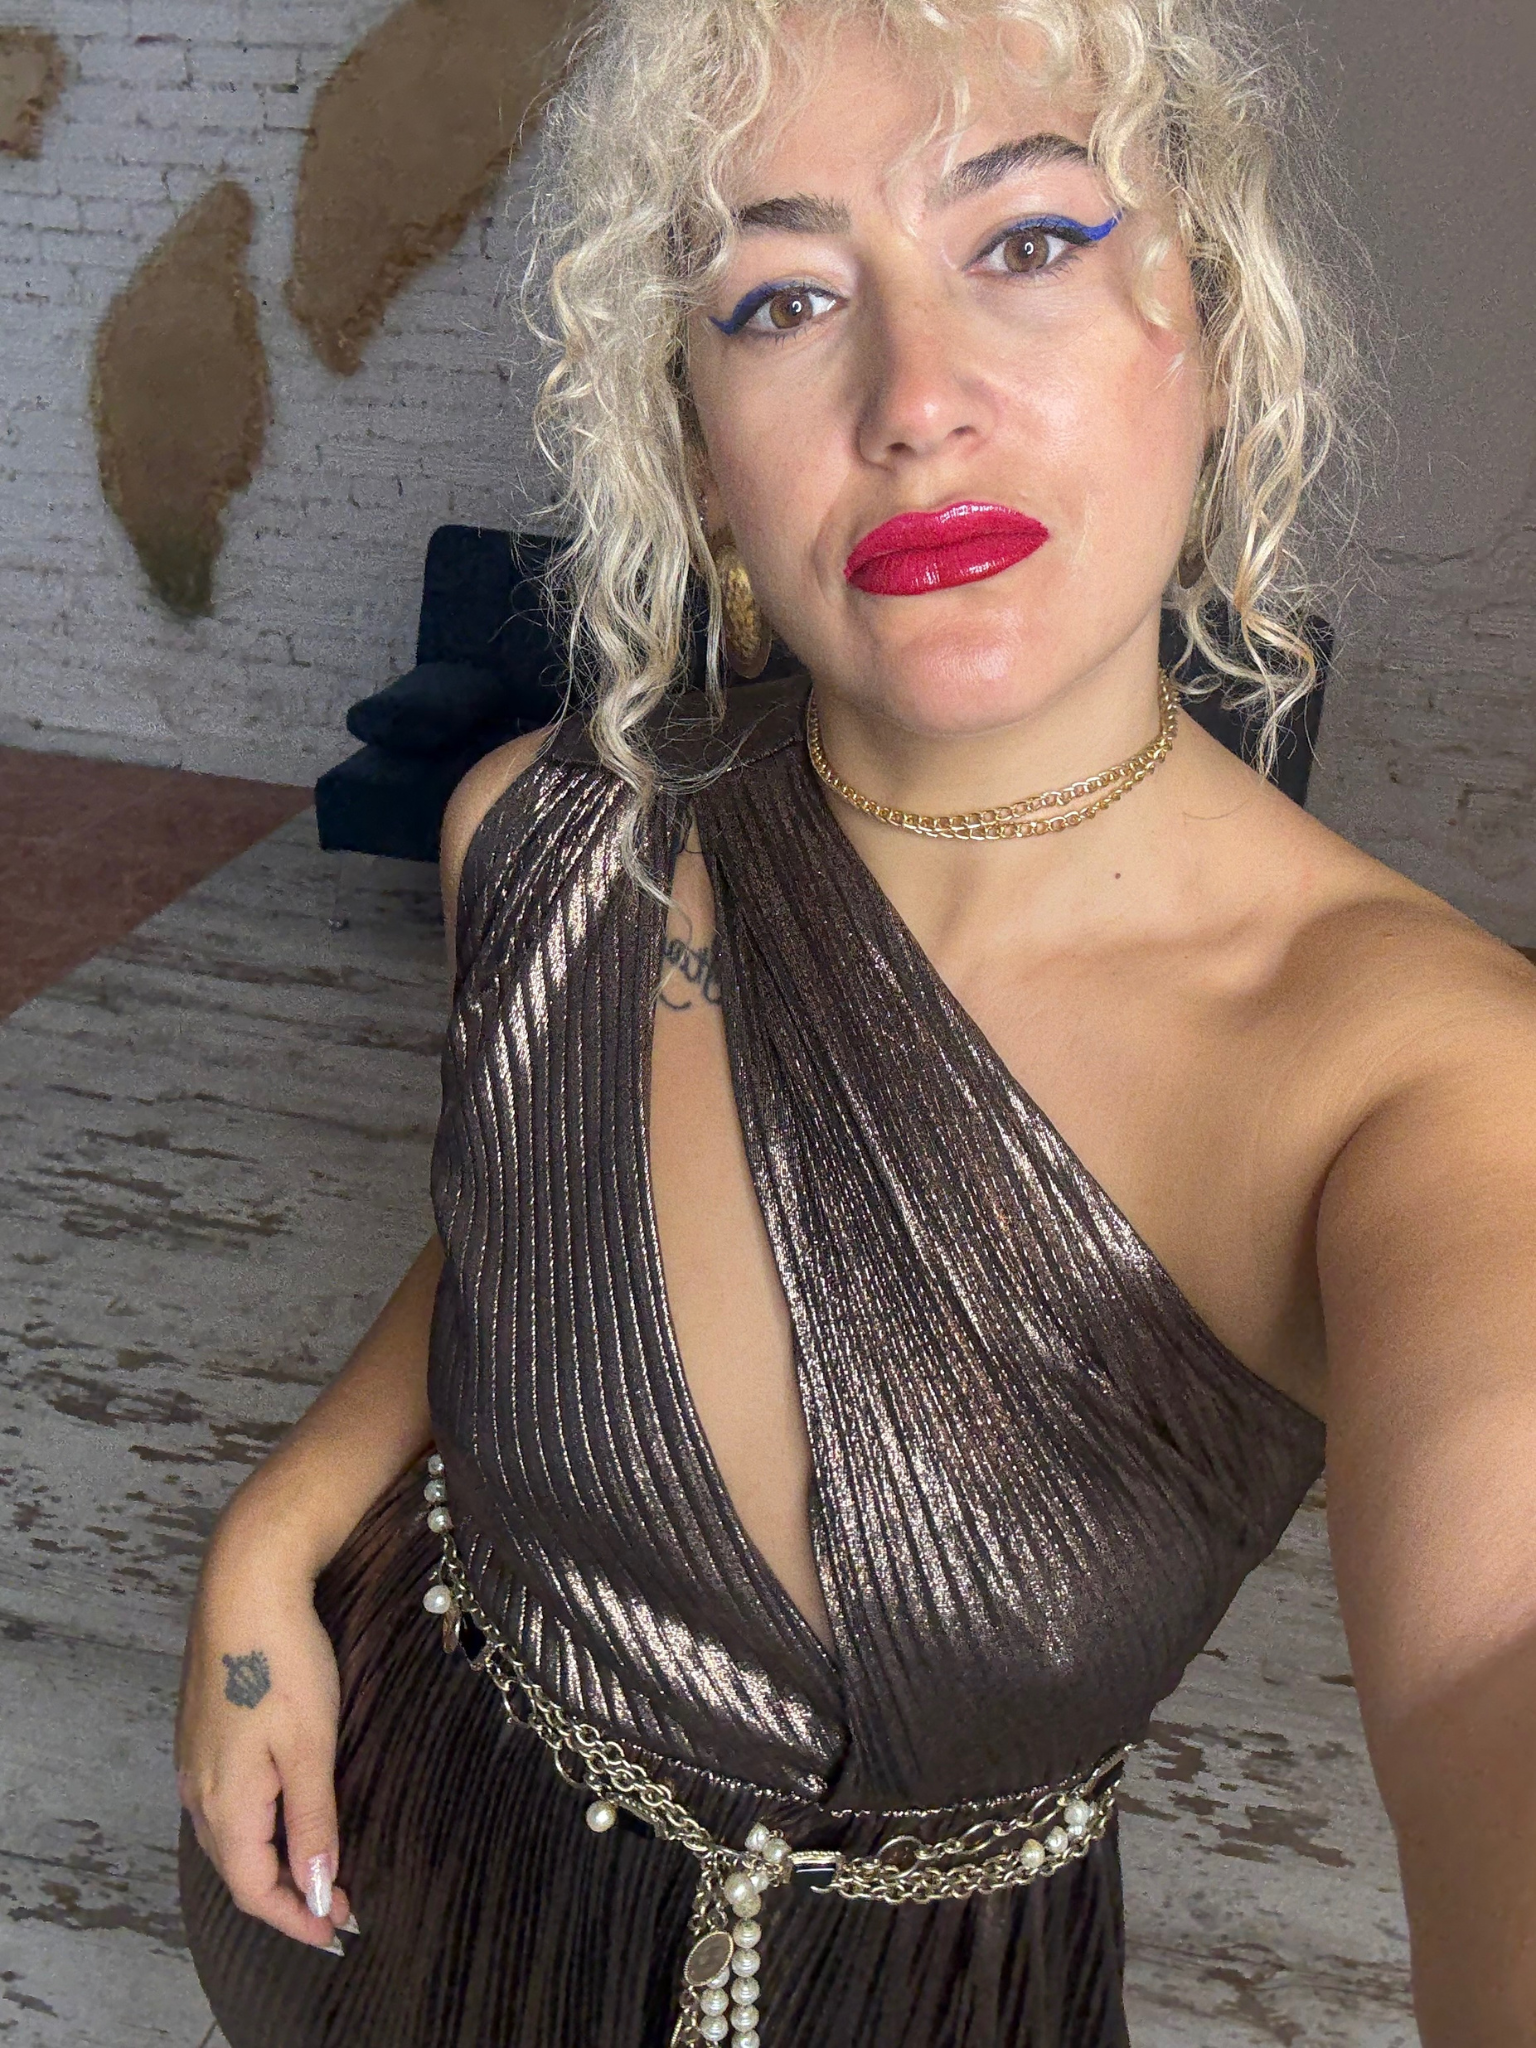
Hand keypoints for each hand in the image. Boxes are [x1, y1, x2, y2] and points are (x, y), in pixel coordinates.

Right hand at [176, 1537, 354, 1948]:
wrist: (245, 1584)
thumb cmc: (283, 1661)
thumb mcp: (311, 1746)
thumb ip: (313, 1822)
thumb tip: (320, 1891)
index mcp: (224, 1802)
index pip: (255, 1889)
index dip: (297, 1917)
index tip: (340, 1932)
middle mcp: (198, 1790)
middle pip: (238, 1868)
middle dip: (287, 1896)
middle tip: (339, 1907)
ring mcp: (195, 1760)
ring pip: (230, 1836)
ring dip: (272, 1862)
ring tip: (319, 1871)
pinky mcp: (202, 1732)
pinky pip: (226, 1803)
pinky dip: (258, 1827)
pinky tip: (285, 1817)